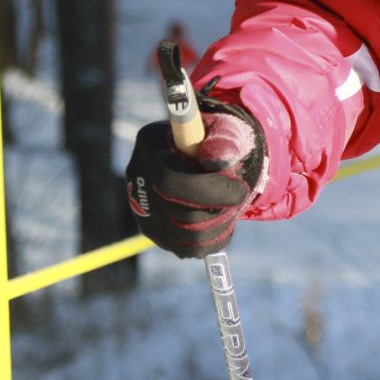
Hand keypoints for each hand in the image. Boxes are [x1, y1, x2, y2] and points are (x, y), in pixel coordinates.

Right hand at [124, 99, 264, 257]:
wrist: (206, 152)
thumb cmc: (217, 139)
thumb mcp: (226, 131)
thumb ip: (225, 141)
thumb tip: (216, 162)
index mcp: (151, 143)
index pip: (171, 182)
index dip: (210, 192)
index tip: (241, 189)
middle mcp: (137, 175)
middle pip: (178, 214)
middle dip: (218, 211)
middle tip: (239, 199)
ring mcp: (140, 205)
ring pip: (183, 236)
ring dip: (218, 227)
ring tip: (232, 208)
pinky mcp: (150, 228)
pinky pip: (184, 248)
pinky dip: (211, 240)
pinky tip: (222, 222)